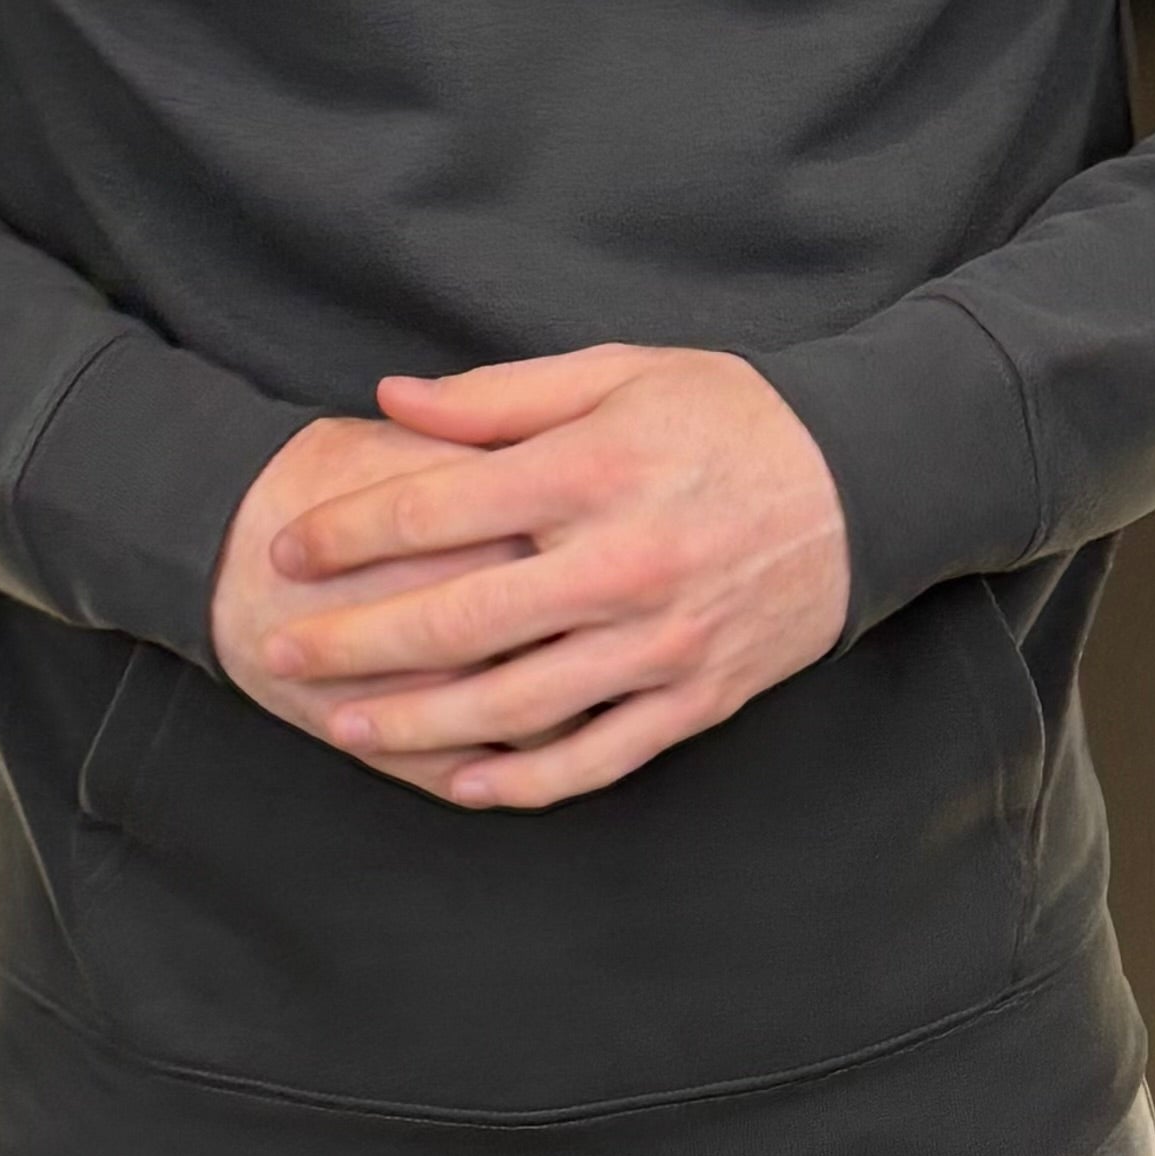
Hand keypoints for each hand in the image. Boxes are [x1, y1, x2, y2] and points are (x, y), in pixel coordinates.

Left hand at [234, 345, 851, 809]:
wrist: (870, 481)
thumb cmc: (731, 416)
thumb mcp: (620, 373)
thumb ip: (500, 396)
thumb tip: (390, 401)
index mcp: (594, 470)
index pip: (437, 508)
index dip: (348, 534)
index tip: (287, 553)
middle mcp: (624, 562)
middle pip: (460, 619)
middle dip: (356, 642)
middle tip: (284, 654)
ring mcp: (662, 639)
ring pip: (518, 703)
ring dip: (420, 723)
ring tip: (348, 728)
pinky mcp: (699, 695)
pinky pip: (600, 755)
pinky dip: (528, 779)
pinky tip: (463, 783)